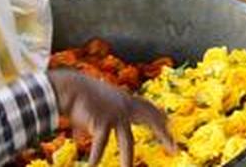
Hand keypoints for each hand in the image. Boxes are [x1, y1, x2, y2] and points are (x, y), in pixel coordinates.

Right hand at [48, 69, 173, 166]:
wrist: (70, 87)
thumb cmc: (79, 96)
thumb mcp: (94, 107)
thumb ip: (93, 122)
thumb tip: (81, 137)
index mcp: (124, 100)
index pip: (147, 107)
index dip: (159, 115)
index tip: (169, 122)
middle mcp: (124, 106)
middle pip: (150, 120)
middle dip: (163, 135)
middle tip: (175, 148)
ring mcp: (115, 114)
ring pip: (127, 142)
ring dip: (127, 159)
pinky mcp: (102, 122)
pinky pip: (100, 144)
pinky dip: (95, 156)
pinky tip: (92, 166)